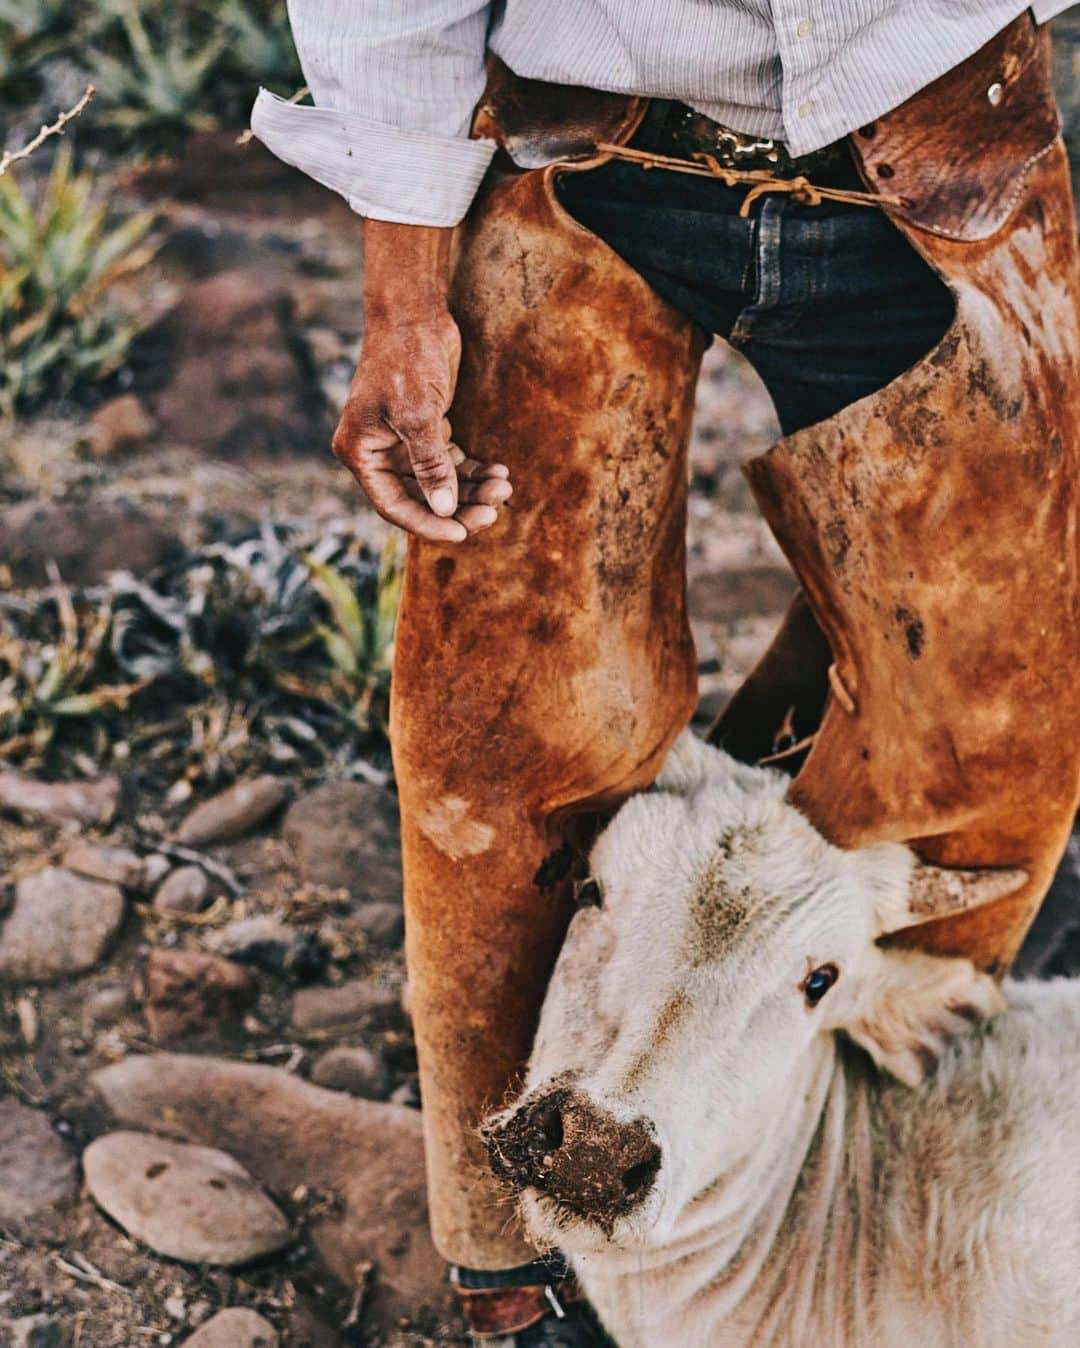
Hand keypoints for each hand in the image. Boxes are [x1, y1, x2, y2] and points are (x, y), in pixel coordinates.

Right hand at [332, 308, 511, 542]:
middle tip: (494, 510)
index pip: (394, 505)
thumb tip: (444, 509)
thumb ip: (431, 465)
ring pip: (440, 484)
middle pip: (420, 499)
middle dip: (458, 507)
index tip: (462, 533)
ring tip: (503, 487)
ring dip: (472, 490)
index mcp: (361, 453)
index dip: (428, 523)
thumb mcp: (419, 415)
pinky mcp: (427, 431)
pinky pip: (451, 464)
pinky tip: (498, 472)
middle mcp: (379, 453)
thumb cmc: (407, 358)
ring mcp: (403, 443)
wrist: (414, 312)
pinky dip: (474, 471)